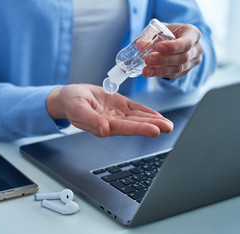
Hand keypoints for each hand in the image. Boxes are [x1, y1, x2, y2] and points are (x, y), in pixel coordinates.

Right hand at [46, 84, 172, 136]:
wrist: (70, 96)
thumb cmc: (71, 102)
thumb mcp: (78, 108)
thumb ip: (91, 120)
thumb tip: (104, 130)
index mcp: (103, 125)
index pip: (124, 128)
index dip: (140, 129)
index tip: (155, 130)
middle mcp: (113, 122)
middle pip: (135, 125)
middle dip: (152, 126)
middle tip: (168, 127)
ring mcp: (118, 114)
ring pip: (138, 118)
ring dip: (153, 120)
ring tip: (168, 124)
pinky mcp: (120, 105)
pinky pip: (136, 109)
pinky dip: (147, 112)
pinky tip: (157, 116)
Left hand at [142, 23, 202, 78]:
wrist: (176, 42)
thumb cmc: (169, 33)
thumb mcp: (161, 30)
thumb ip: (151, 36)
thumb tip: (139, 45)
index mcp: (193, 34)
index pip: (186, 42)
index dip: (172, 47)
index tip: (158, 47)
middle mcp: (197, 48)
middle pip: (182, 57)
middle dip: (163, 60)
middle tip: (148, 60)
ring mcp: (193, 62)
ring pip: (178, 69)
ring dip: (160, 70)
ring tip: (146, 71)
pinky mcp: (186, 71)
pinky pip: (174, 75)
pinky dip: (161, 74)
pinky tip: (151, 73)